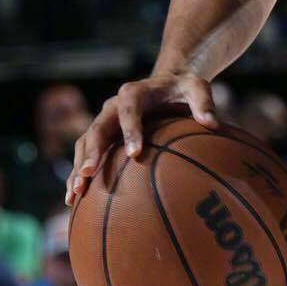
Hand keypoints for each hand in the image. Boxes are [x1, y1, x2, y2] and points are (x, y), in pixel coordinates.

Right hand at [67, 72, 217, 204]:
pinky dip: (79, 176)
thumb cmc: (183, 89)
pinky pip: (85, 155)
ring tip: (75, 194)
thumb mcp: (197, 88)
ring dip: (79, 169)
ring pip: (85, 144)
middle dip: (92, 153)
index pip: (129, 110)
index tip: (134, 154)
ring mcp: (104, 122)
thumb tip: (212, 123)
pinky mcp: (102, 137)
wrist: (166, 84)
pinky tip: (74, 200)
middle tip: (88, 175)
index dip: (130, 130)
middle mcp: (112, 107)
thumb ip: (204, 102)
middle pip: (97, 129)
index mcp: (134, 93)